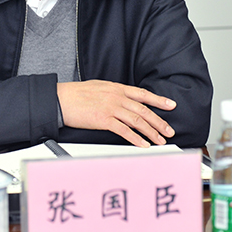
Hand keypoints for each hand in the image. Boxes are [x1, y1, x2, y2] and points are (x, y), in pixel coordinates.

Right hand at [56, 80, 175, 146]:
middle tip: (169, 131)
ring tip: (160, 140)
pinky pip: (124, 131)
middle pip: (144, 110)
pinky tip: (143, 144)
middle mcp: (116, 96)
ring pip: (137, 121)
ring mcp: (111, 108)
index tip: (171, 105)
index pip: (142, 94)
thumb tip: (123, 99)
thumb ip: (113, 92)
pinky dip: (136, 138)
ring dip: (151, 132)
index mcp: (116, 88)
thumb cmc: (76, 94)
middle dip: (159, 122)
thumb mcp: (98, 87)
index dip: (158, 100)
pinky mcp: (103, 119)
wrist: (61, 98)